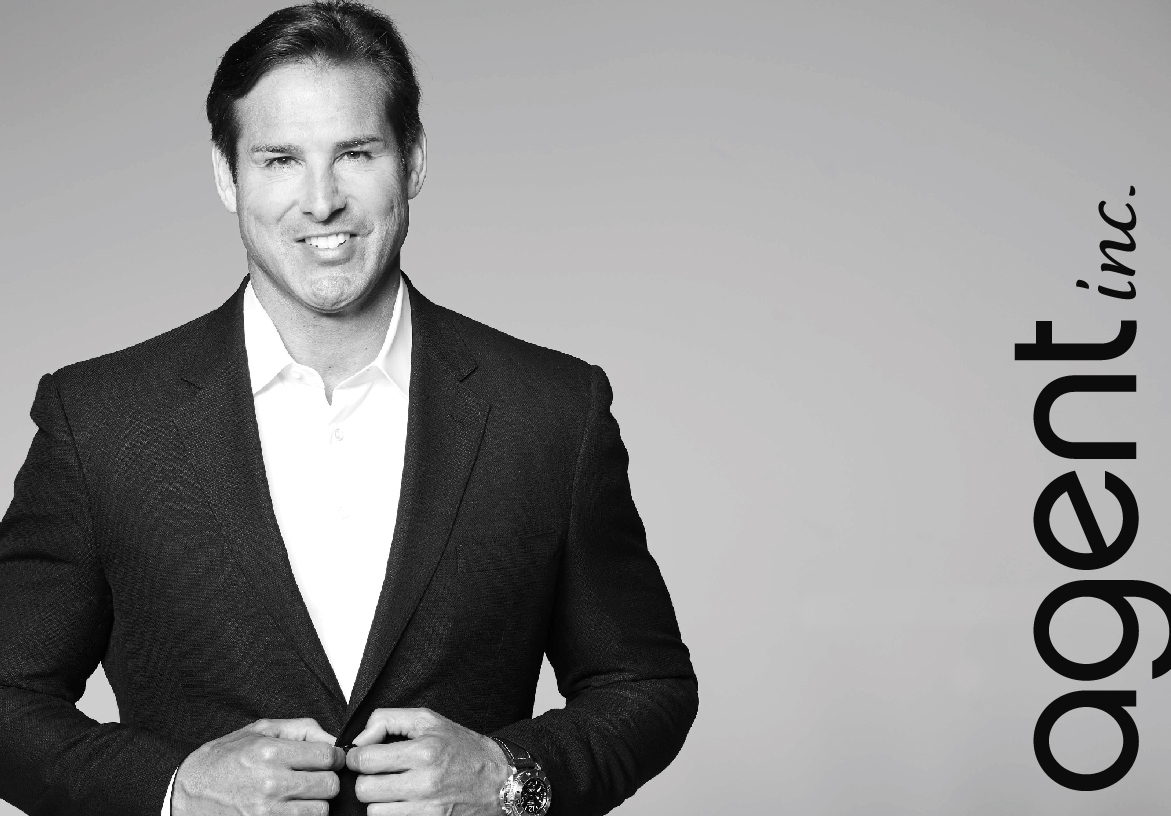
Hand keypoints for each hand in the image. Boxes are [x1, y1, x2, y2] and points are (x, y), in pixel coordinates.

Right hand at [171, 717, 345, 815]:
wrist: (186, 794)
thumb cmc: (222, 760)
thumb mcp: (258, 731)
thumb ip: (301, 729)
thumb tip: (334, 738)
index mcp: (270, 753)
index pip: (328, 756)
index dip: (333, 757)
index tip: (328, 760)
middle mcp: (270, 783)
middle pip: (329, 786)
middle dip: (326, 780)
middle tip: (313, 778)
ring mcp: (266, 812)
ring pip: (320, 811)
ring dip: (315, 803)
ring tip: (298, 795)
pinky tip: (289, 808)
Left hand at [346, 707, 509, 815]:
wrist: (499, 782)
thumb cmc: (464, 749)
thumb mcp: (429, 720)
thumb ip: (388, 719)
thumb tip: (359, 740)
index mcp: (424, 752)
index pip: (365, 760)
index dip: (357, 757)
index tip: (362, 756)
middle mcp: (425, 784)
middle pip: (364, 790)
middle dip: (367, 780)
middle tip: (379, 773)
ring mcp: (427, 811)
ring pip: (374, 812)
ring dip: (379, 801)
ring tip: (394, 789)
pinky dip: (392, 813)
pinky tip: (403, 802)